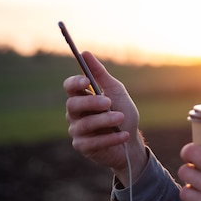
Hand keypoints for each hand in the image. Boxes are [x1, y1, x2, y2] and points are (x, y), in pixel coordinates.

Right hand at [63, 51, 146, 180]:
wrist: (131, 141)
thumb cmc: (122, 112)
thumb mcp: (115, 90)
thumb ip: (100, 74)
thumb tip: (85, 53)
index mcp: (82, 96)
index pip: (70, 87)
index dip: (75, 83)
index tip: (87, 80)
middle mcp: (75, 113)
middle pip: (73, 105)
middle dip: (91, 103)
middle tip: (108, 102)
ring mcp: (77, 131)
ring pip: (84, 124)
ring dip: (105, 121)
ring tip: (121, 118)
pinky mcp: (82, 147)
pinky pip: (92, 142)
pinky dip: (110, 138)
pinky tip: (125, 134)